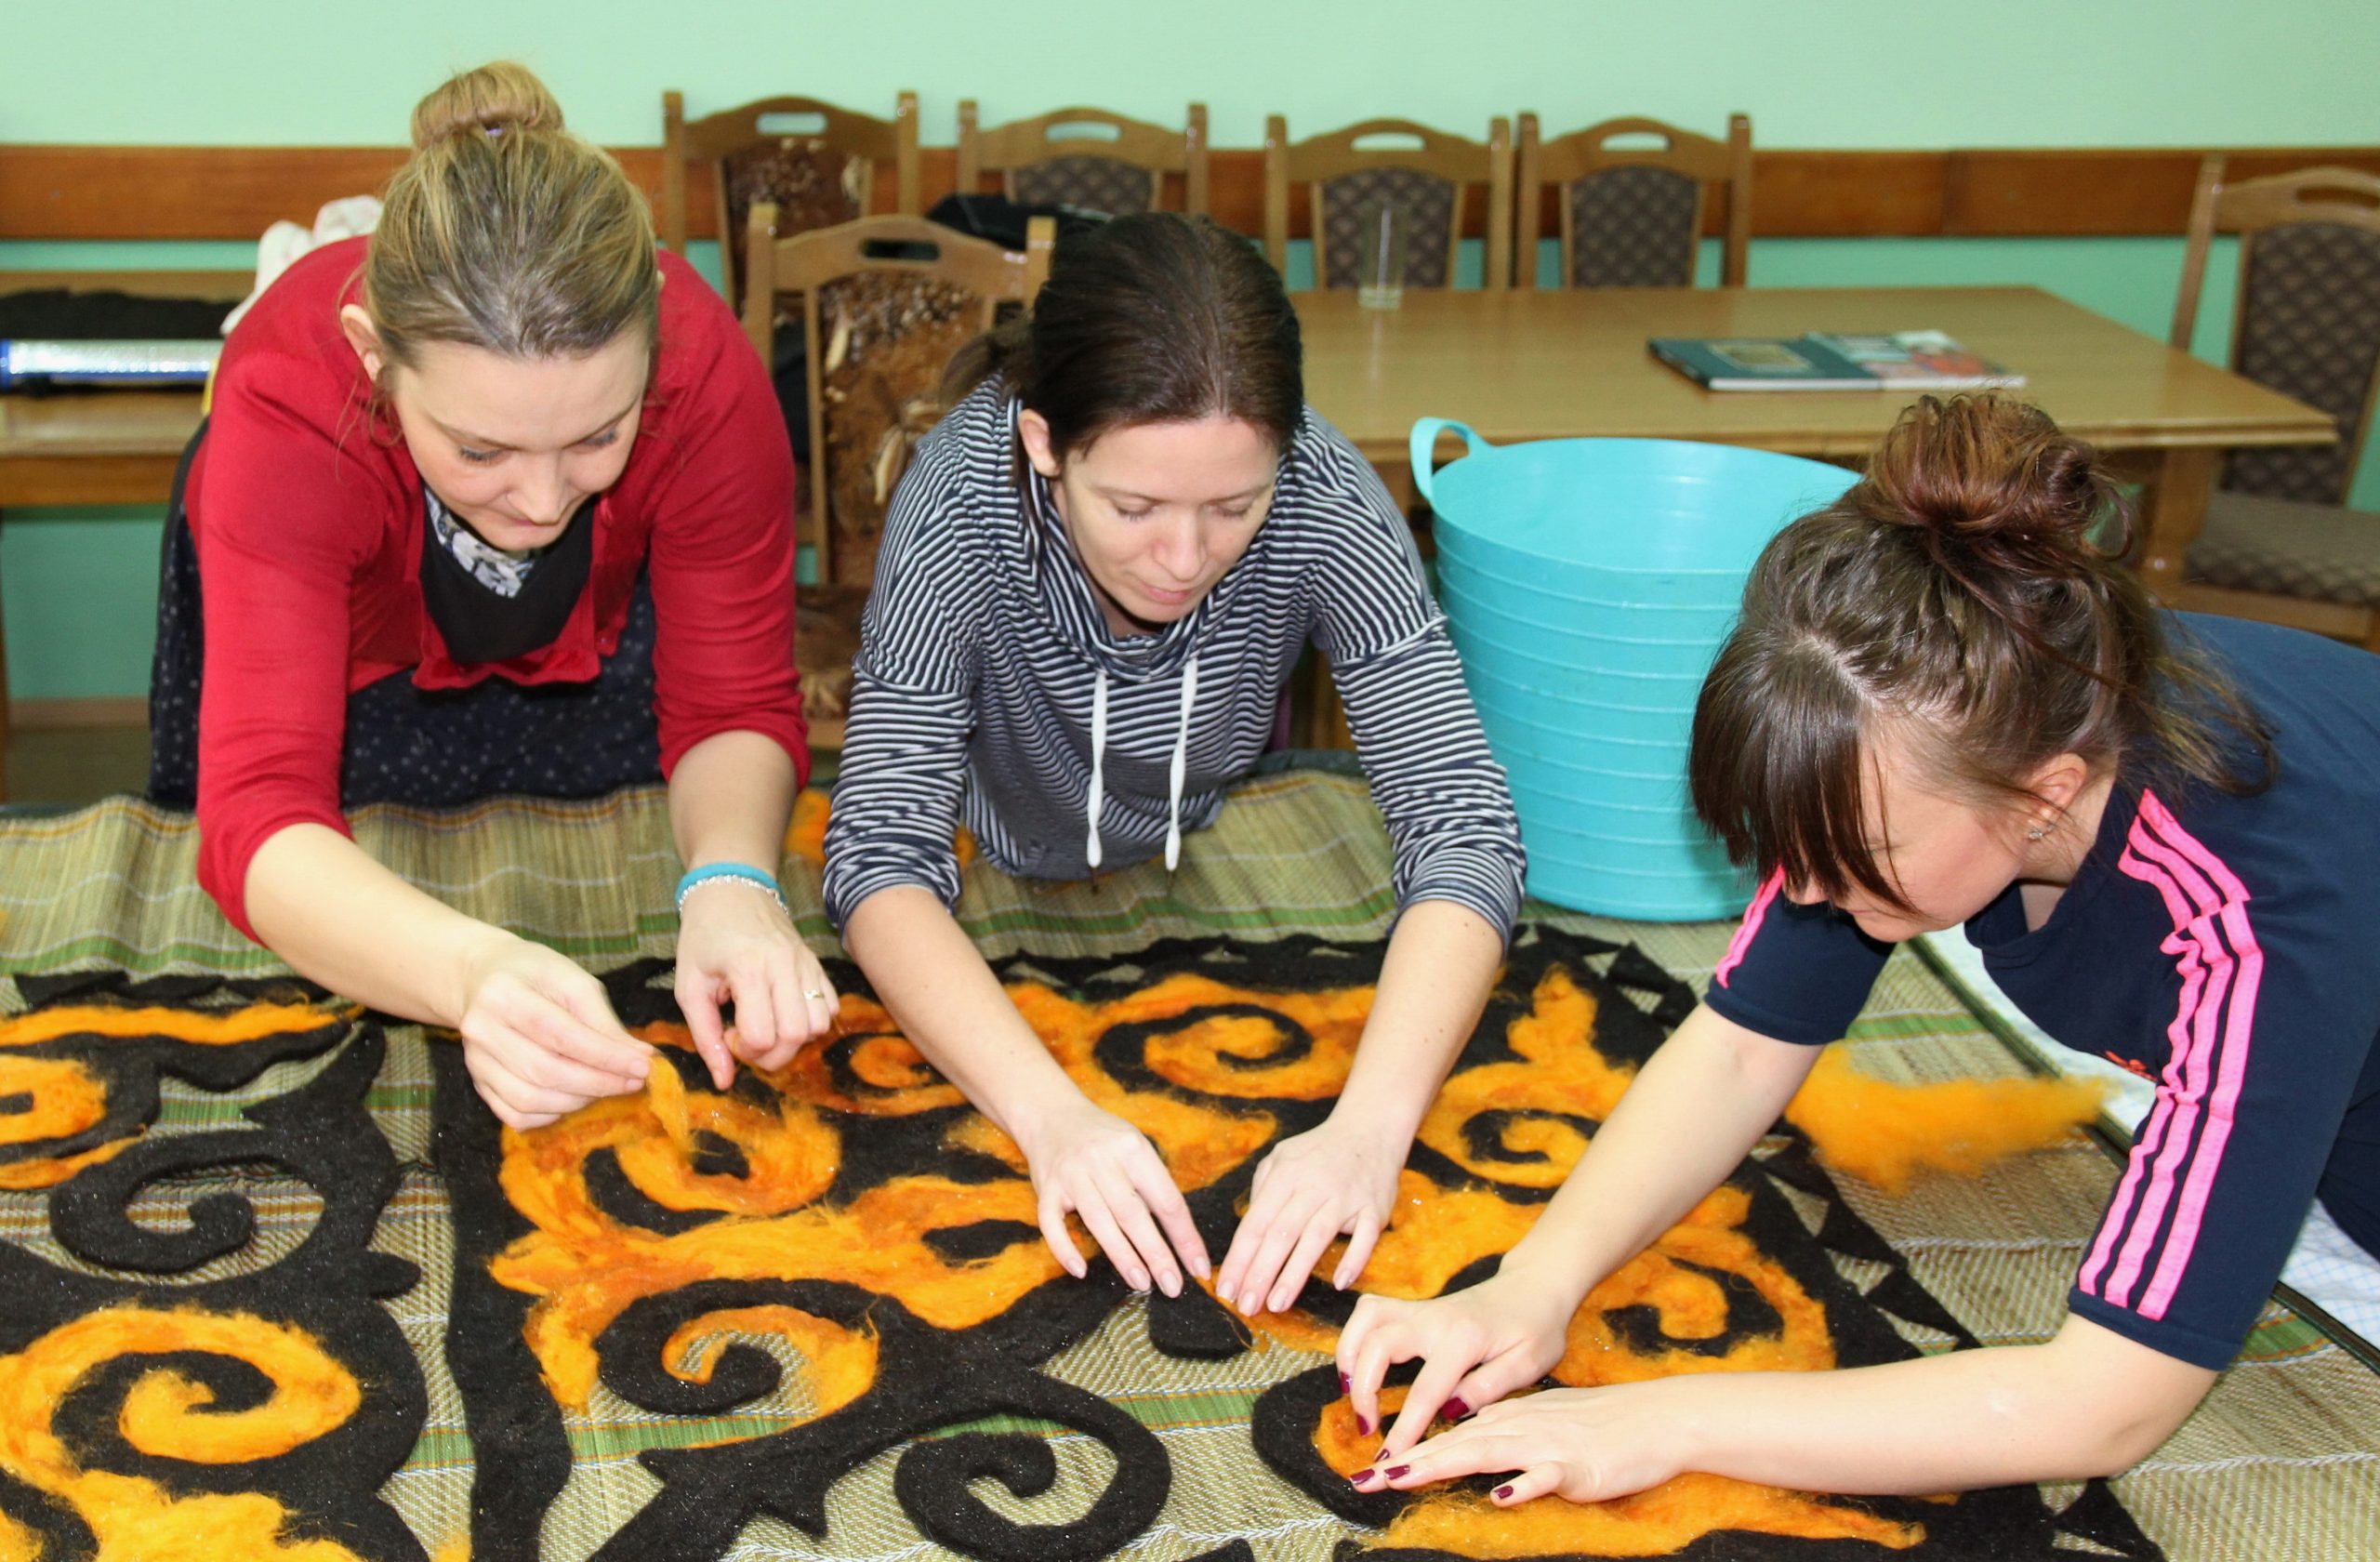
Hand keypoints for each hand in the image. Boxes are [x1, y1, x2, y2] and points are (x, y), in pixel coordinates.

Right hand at [458, 933, 654, 1128]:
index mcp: (504, 995)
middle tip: (633, 1082)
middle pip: (545, 1072)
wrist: (482, 979)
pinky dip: (551, 1115)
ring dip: (578, 1101)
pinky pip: (515, 1115)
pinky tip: (576, 1098)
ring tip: (608, 1087)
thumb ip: (603, 1020)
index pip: (561, 1035)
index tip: (642, 1066)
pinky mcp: (477, 1083)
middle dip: (598, 1083)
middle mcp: (481, 1030)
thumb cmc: (535, 975)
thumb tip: (639, 1057)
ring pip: (530, 1100)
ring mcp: (475, 1061)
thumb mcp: (573, 980)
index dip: (606, 1056)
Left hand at [673, 877, 839, 1087]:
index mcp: (748, 968)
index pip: (763, 1034)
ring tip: (767, 1024)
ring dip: (794, 1039)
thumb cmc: (703, 937)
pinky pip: (831, 1007)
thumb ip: (705, 1036)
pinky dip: (811, 1021)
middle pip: (797, 1035)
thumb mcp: (690, 986)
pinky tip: (783, 1011)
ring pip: (820, 1024)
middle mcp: (785, 965)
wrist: (731, 890)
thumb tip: (724, 1082)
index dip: (745, 1050)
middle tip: (747, 1039)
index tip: (729, 1035)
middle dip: (772, 1054)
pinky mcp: (817, 964)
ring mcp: (806, 964)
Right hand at [1016, 1094, 1211, 1296]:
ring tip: (1142, 1283)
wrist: (1050, 1114)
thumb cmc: (1103, 1139)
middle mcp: (1102, 1160)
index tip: (1199, 1267)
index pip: (1166, 1199)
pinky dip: (1065, 1249)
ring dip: (1123, 1256)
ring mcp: (1071, 1175)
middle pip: (1134, 1214)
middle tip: (1173, 1286)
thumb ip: (1152, 1184)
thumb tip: (1180, 1237)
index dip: (1185, 1237)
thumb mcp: (1134, 1147)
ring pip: (1099, 1221)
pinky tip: (1081, 1271)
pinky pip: (1052, 1224)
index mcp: (1133, 1149)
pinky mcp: (1046, 1189)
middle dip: (1157, 1253)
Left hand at [1216, 1117, 1402, 1314]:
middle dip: (1260, 1273)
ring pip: (1316, 1238)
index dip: (1239, 1258)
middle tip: (1245, 1306)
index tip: (1225, 1289)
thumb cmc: (1319, 1151)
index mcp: (1286, 1174)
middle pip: (1281, 1234)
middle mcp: (1313, 1185)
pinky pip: (1365, 1237)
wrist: (1370, 1128)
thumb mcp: (1282, 1157)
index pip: (1256, 1223)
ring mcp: (1346, 1197)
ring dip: (1294, 1274)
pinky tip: (1339, 1283)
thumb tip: (1248, 1235)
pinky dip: (1353, 1259)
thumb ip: (1262, 1191)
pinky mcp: (1375, 1208)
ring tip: (1276, 1304)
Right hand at [1336, 1271, 1574, 1452]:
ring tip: (1351, 1394)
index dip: (1405, 1428)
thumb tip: (1451, 1411)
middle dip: (1363, 1389)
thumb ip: (1489, 1387)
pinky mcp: (1413, 1307)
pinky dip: (1355, 1337)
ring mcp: (1420, 1308)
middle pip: (1378, 1345)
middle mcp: (1434, 1317)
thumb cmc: (1536, 1328)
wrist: (1534, 1286)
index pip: (1425, 1390)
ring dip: (1349, 1356)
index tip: (1391, 1459)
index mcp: (1465, 1338)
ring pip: (1365, 1319)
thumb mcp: (1530, 1363)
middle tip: (1367, 1428)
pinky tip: (1358, 1365)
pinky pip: (1370, 1313)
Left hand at [1349, 1381, 1694, 1505]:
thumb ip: (1507, 1435)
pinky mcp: (1576, 1465)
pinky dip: (1522, 1484)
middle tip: (1365, 1480)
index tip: (1372, 1472)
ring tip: (1403, 1478)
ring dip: (1442, 1465)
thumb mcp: (1544, 1424)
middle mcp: (1518, 1426)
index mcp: (1509, 1417)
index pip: (1450, 1435)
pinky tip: (1500, 1496)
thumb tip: (1472, 1449)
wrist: (1655, 1417)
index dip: (1410, 1452)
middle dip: (1408, 1462)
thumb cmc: (1601, 1426)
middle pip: (1455, 1444)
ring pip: (1486, 1452)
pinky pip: (1545, 1475)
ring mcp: (1545, 1443)